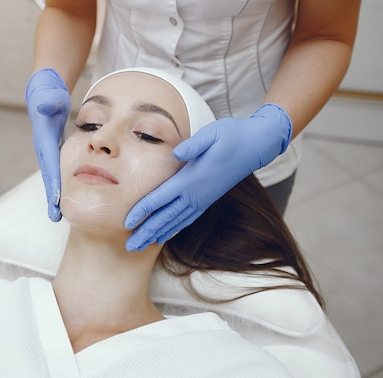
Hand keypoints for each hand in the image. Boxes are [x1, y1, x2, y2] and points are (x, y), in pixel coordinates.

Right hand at [25, 68, 71, 221]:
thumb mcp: (50, 96)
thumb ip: (48, 101)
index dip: (53, 184)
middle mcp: (44, 149)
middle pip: (49, 177)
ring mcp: (48, 151)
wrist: (44, 93)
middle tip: (56, 217)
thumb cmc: (49, 95)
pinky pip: (57, 171)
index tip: (57, 202)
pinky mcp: (53, 151)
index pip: (51, 165)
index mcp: (44, 140)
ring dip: (55, 195)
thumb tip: (45, 106)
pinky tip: (64, 198)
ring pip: (53, 177)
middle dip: (52, 197)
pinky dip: (59, 185)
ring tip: (58, 215)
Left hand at [124, 103, 291, 250]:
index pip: (161, 198)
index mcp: (191, 179)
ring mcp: (203, 199)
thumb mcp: (212, 134)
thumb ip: (193, 145)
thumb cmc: (231, 136)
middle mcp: (196, 194)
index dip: (143, 211)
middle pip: (165, 217)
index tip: (127, 223)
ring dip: (157, 235)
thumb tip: (176, 151)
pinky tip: (165, 235)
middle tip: (129, 247)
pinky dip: (174, 229)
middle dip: (146, 233)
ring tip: (142, 246)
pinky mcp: (208, 199)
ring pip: (176, 222)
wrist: (256, 146)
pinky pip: (188, 218)